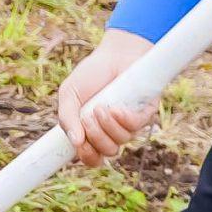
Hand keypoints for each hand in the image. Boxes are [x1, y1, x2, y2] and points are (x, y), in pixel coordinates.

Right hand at [57, 29, 157, 166]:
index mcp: (92, 131)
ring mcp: (129, 124)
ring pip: (121, 141)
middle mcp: (112, 132)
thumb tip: (75, 142)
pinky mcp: (144, 113)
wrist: (114, 53)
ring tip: (101, 107)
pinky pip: (135, 127)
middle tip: (88, 117)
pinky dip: (123, 119)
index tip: (80, 145)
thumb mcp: (70, 94)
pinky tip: (115, 107)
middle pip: (107, 152)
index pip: (92, 158)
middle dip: (95, 137)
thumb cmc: (92, 74)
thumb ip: (67, 117)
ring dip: (108, 126)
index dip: (87, 157)